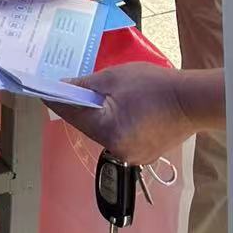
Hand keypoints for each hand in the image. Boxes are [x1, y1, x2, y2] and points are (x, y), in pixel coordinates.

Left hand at [55, 64, 199, 165]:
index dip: (55, 100)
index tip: (41, 90)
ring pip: (101, 131)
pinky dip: (111, 121)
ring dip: (95, 114)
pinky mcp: (141, 153)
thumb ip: (84, 84)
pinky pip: (116, 136)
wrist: (192, 101)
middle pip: (85, 125)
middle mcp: (116, 150)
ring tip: (93, 95)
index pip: (71, 115)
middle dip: (77, 107)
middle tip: (68, 88)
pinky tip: (114, 107)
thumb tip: (62, 87)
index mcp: (107, 130)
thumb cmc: (153, 85)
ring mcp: (131, 156)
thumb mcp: (113, 77)